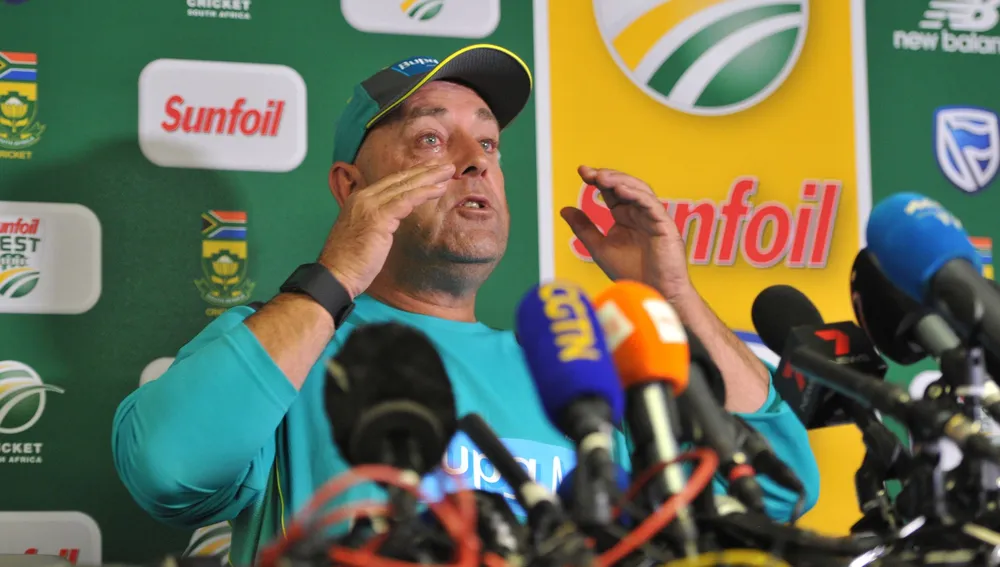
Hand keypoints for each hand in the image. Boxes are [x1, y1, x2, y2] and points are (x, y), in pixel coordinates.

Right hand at [319, 163, 455, 297]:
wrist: (336, 275)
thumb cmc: (350, 262)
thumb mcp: (363, 234)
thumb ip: (377, 221)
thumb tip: (393, 219)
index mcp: (359, 200)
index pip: (390, 182)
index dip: (412, 175)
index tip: (430, 170)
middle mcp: (363, 198)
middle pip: (399, 179)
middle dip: (424, 171)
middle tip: (445, 166)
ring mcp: (370, 206)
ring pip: (405, 186)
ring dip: (429, 178)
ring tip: (448, 172)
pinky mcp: (378, 218)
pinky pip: (406, 200)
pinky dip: (424, 193)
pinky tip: (438, 190)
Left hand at [560, 165, 691, 301]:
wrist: (652, 294)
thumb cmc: (631, 273)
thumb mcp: (599, 248)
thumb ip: (584, 228)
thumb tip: (564, 209)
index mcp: (626, 216)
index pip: (612, 191)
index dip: (598, 179)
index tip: (581, 171)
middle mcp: (640, 213)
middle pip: (625, 185)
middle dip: (607, 176)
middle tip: (588, 172)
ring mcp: (654, 217)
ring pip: (639, 190)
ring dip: (620, 181)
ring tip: (601, 177)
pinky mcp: (665, 225)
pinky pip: (651, 205)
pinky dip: (636, 195)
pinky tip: (620, 190)